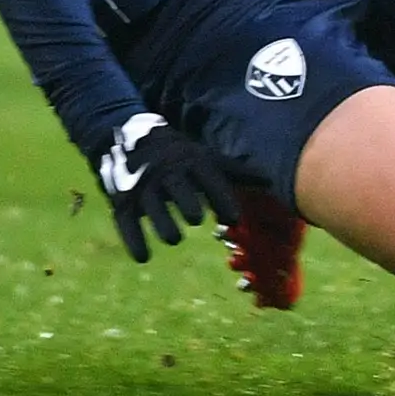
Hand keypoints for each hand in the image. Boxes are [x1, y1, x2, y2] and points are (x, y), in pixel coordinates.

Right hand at [94, 112, 236, 264]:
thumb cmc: (182, 155)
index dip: (220, 198)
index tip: (233, 218)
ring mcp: (142, 186)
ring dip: (161, 221)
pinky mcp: (122, 200)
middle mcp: (167, 173)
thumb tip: (271, 182)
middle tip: (197, 219)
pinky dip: (133, 239)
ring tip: (175, 239)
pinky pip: (126, 221)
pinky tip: (143, 258)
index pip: (209, 179)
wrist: (131, 137)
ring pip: (151, 205)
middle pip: (177, 187)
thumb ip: (236, 172)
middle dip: (186, 201)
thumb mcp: (207, 159)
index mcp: (192, 162)